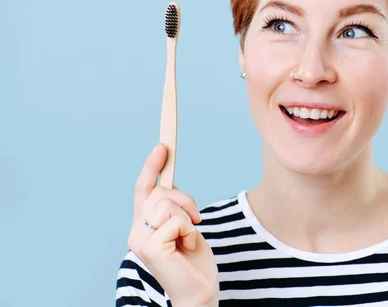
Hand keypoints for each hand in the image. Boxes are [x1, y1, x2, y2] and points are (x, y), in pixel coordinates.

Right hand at [127, 144, 218, 306]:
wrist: (199, 292)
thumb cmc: (194, 261)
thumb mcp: (183, 226)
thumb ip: (172, 209)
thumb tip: (170, 182)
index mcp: (143, 226)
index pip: (144, 190)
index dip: (152, 166)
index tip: (163, 145)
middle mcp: (136, 232)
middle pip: (160, 192)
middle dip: (184, 199)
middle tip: (197, 219)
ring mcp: (140, 241)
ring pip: (167, 203)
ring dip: (188, 218)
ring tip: (189, 238)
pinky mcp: (151, 247)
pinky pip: (176, 220)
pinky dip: (190, 230)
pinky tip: (188, 247)